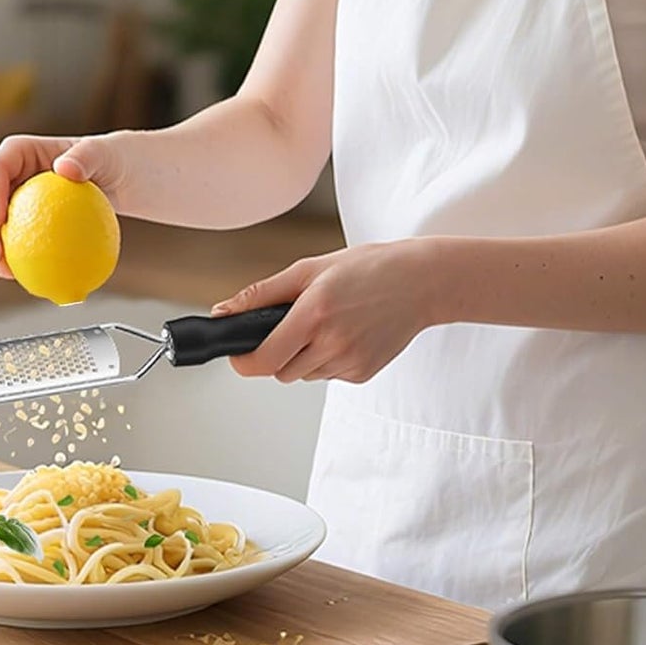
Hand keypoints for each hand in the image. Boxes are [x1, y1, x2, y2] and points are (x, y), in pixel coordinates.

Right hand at [0, 133, 128, 278]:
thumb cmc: (110, 162)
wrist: (115, 181)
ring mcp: (4, 203)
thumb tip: (65, 169)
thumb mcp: (106, 154)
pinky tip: (19, 278)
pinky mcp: (12, 227)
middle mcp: (3, 177)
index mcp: (17, 153)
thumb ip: (87, 156)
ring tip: (6, 272)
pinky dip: (0, 264)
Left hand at [213, 240, 435, 383]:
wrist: (420, 282)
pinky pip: (329, 376)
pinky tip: (345, 333)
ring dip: (303, 357)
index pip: (264, 360)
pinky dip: (328, 360)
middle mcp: (332, 343)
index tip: (239, 354)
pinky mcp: (364, 373)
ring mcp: (350, 362)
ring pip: (304, 375)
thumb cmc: (368, 268)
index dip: (244, 361)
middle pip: (281, 371)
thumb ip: (262, 294)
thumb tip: (225, 311)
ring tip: (326, 324)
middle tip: (294, 325)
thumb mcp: (308, 270)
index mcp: (313, 314)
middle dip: (277, 353)